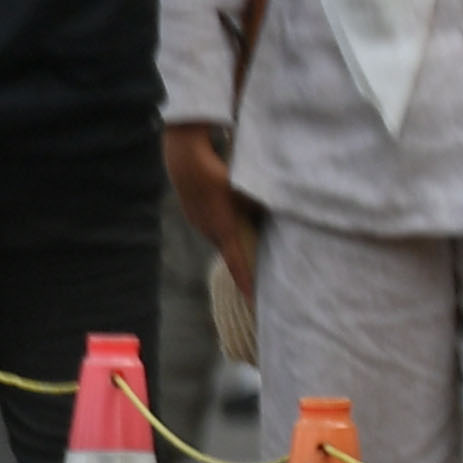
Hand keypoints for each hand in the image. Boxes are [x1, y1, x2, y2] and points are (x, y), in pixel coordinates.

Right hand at [164, 120, 254, 295]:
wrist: (185, 159)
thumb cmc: (219, 173)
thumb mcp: (248, 191)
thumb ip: (263, 207)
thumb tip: (277, 216)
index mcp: (223, 231)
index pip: (238, 266)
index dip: (247, 285)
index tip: (255, 303)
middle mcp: (208, 232)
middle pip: (231, 252)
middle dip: (244, 259)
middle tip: (261, 268)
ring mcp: (197, 222)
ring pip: (220, 236)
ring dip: (233, 238)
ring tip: (247, 235)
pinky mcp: (192, 212)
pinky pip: (211, 225)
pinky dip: (222, 224)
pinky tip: (226, 210)